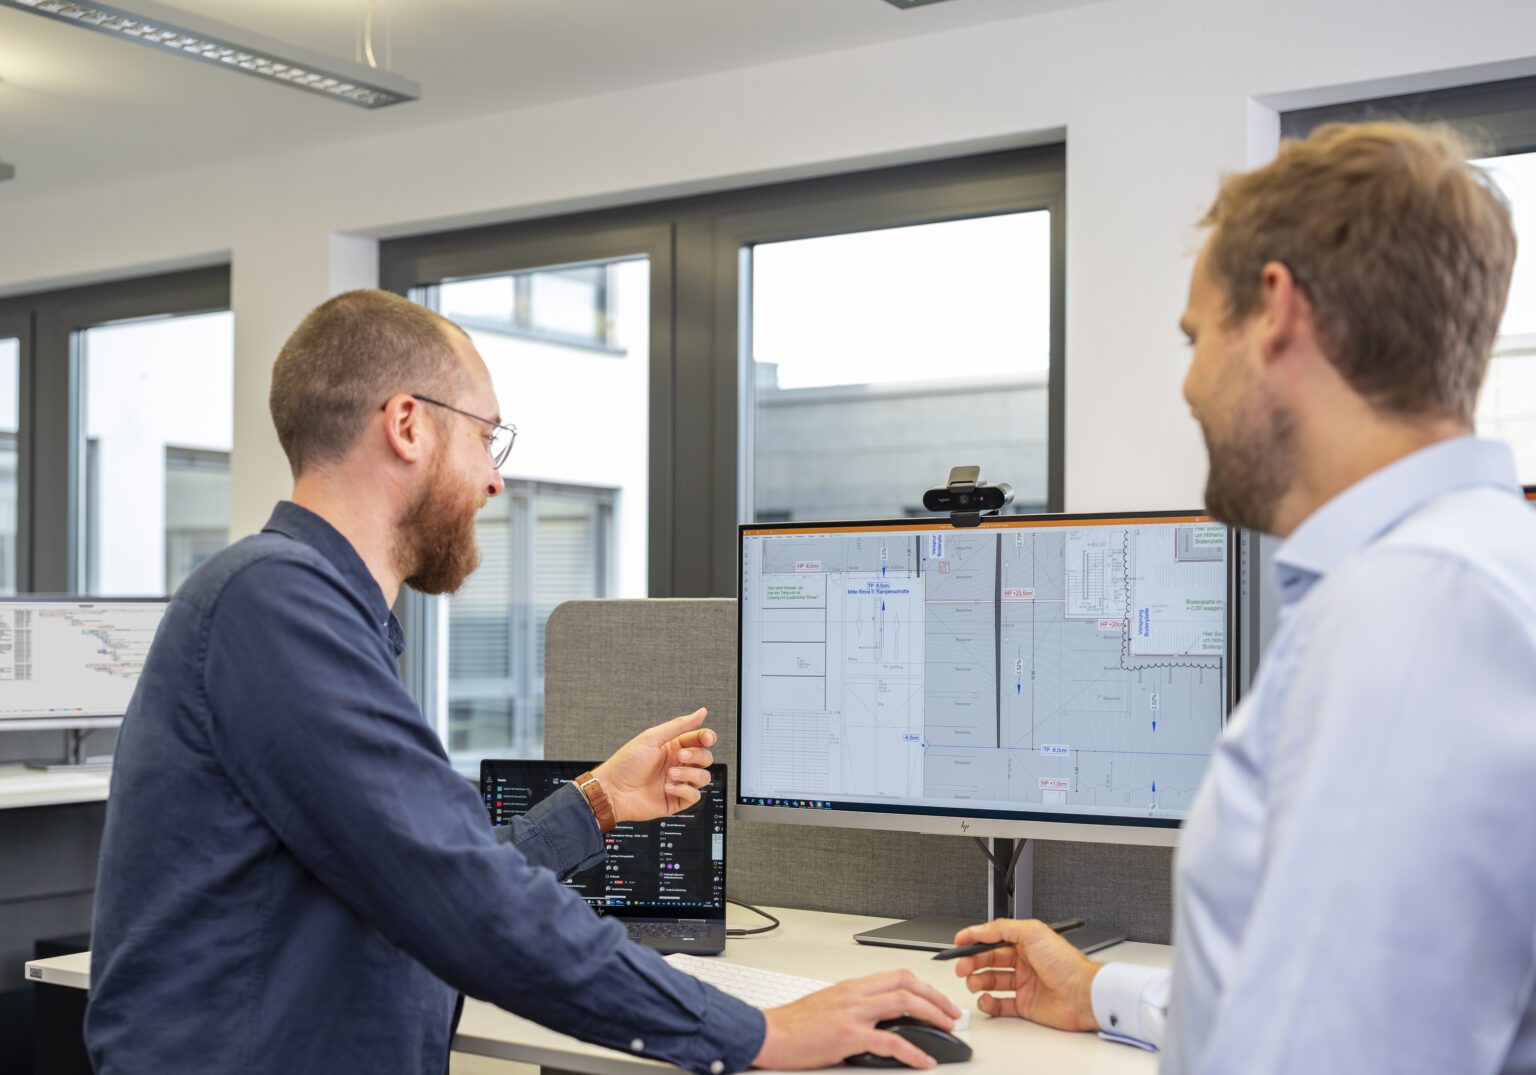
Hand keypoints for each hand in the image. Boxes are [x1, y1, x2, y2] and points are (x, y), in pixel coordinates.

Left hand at [592, 707, 714, 822]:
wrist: (613, 791)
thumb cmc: (626, 763)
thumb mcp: (652, 738)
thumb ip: (680, 725)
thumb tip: (701, 712)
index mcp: (673, 747)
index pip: (699, 740)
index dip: (707, 737)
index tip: (707, 738)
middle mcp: (678, 764)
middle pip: (705, 758)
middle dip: (696, 756)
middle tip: (679, 756)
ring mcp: (678, 783)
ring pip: (703, 777)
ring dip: (690, 774)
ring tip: (670, 774)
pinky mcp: (676, 801)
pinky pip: (694, 796)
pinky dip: (684, 790)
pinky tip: (668, 787)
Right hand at [754, 970, 962, 1069]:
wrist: (769, 1034)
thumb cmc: (794, 1024)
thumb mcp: (830, 1006)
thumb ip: (855, 1005)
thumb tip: (880, 1016)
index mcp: (853, 986)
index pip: (898, 975)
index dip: (925, 986)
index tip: (939, 1000)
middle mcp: (856, 994)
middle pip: (908, 985)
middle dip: (936, 998)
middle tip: (952, 1015)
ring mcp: (853, 1013)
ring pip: (904, 1004)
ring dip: (933, 1016)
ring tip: (947, 1030)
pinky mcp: (848, 1036)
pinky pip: (890, 1041)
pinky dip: (913, 1052)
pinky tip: (924, 1061)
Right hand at [951, 918, 1101, 1031]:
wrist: (1084, 995)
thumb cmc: (1066, 963)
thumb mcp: (1032, 933)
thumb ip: (1002, 928)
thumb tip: (980, 929)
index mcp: (1025, 942)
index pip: (993, 939)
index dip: (975, 939)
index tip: (959, 942)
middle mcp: (1024, 962)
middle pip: (989, 960)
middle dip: (972, 962)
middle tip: (962, 967)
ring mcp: (1024, 984)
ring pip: (992, 981)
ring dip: (978, 981)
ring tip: (973, 983)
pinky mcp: (1025, 1005)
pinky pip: (1000, 1004)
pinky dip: (989, 1003)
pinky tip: (985, 1000)